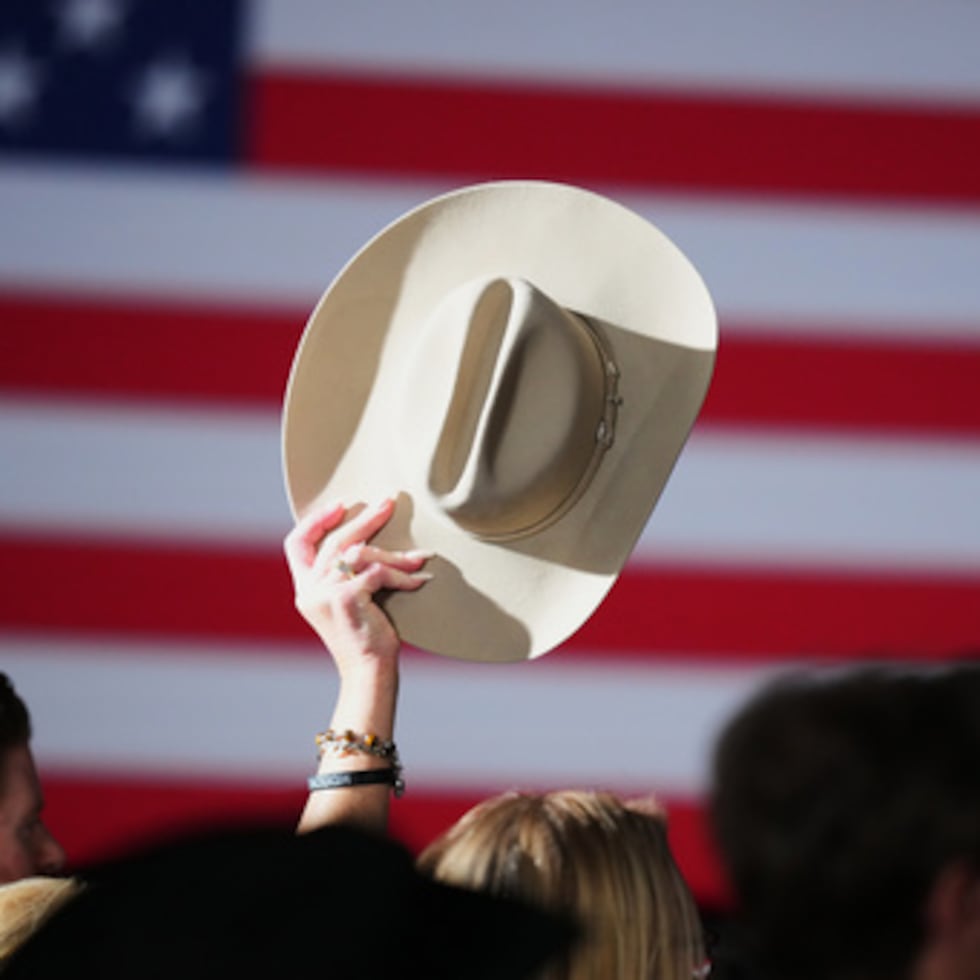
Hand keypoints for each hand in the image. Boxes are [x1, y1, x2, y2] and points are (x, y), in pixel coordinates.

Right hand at [283, 498, 431, 673]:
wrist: (369, 673)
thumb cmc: (367, 638)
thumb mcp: (350, 602)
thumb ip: (348, 576)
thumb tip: (368, 543)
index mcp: (306, 590)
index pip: (296, 544)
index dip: (315, 521)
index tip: (340, 505)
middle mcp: (309, 590)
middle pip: (335, 541)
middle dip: (365, 520)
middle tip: (388, 503)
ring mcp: (325, 594)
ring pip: (360, 553)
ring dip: (394, 553)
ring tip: (420, 556)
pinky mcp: (345, 597)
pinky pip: (378, 573)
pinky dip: (402, 576)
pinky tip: (419, 581)